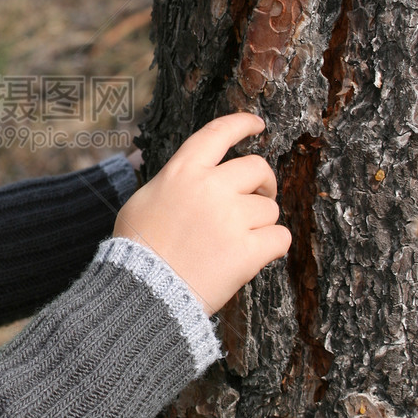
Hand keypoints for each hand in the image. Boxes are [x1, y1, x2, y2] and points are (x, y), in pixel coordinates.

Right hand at [113, 113, 290, 314]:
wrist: (143, 293)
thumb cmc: (137, 249)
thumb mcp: (142, 201)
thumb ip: (171, 182)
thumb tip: (188, 175)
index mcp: (183, 172)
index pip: (218, 133)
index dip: (242, 124)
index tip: (257, 124)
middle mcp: (210, 188)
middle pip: (257, 168)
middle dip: (264, 181)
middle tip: (261, 195)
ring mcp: (231, 219)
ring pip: (270, 208)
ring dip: (261, 223)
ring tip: (239, 240)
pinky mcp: (247, 251)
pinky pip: (280, 237)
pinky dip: (273, 246)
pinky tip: (256, 255)